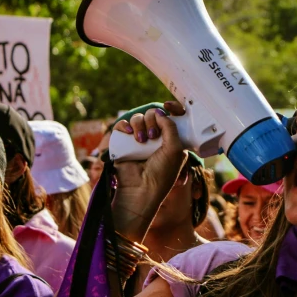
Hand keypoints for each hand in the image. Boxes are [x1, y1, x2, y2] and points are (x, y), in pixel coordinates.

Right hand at [111, 101, 186, 236]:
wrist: (141, 190)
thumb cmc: (162, 173)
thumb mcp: (175, 148)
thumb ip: (170, 126)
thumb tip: (159, 111)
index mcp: (171, 140)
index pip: (171, 117)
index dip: (171, 109)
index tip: (169, 106)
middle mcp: (155, 139)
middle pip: (152, 115)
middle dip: (153, 120)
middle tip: (153, 136)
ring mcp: (138, 140)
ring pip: (138, 118)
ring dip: (140, 125)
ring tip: (142, 141)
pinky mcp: (123, 144)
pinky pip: (122, 125)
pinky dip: (124, 125)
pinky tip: (128, 133)